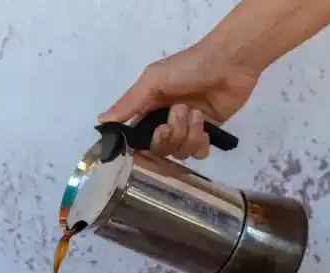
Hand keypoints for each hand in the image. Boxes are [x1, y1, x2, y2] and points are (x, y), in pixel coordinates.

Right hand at [97, 39, 260, 159]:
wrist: (229, 62)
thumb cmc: (188, 67)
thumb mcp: (153, 80)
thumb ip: (129, 103)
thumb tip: (101, 121)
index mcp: (148, 109)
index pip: (136, 138)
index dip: (138, 145)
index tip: (143, 141)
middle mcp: (165, 122)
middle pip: (157, 150)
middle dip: (167, 136)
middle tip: (176, 113)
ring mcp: (186, 130)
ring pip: (179, 153)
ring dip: (187, 134)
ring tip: (196, 113)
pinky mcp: (207, 134)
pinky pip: (198, 154)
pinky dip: (201, 141)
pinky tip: (205, 125)